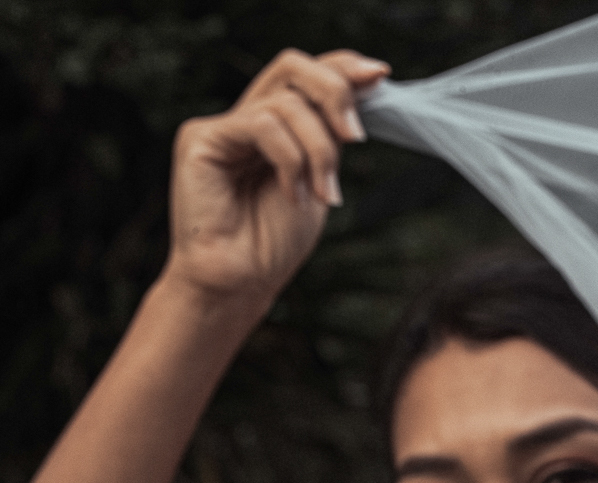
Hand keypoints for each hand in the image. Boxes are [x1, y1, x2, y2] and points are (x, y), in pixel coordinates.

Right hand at [163, 49, 389, 308]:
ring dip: (318, 150)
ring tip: (323, 194)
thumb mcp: (319, 181)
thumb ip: (332, 137)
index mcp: (274, 127)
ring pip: (286, 102)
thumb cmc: (273, 246)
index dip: (343, 67)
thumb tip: (367, 89)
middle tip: (356, 136)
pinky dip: (289, 159)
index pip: (307, 75)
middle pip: (293, 66)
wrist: (239, 284)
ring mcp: (221, 127)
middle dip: (334, 92)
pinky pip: (260, 124)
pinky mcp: (200, 139)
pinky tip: (291, 194)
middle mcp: (245, 119)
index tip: (381, 77)